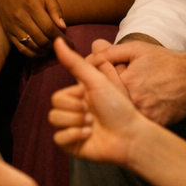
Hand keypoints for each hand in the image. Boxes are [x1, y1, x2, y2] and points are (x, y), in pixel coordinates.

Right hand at [0, 0, 66, 56]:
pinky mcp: (8, 33)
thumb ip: (55, 9)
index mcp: (33, 6)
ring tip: (53, 48)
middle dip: (55, 45)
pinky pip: (22, 49)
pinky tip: (40, 51)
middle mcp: (22, 18)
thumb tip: (63, 27)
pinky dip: (33, 54)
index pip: (49, 28)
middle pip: (42, 39)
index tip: (70, 42)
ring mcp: (13, 27)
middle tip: (62, 46)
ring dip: (45, 51)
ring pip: (32, 46)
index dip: (61, 38)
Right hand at [48, 37, 147, 166]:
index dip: (73, 97)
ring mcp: (71, 130)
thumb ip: (74, 62)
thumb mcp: (96, 80)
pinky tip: (90, 135)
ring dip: (76, 122)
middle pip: (54, 109)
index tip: (89, 99)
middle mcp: (73, 114)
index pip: (57, 96)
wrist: (131, 134)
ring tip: (93, 125)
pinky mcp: (72, 146)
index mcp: (77, 99)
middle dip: (75, 111)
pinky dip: (74, 136)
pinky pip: (59, 139)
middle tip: (93, 114)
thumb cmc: (119, 106)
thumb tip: (57, 39)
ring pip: (55, 122)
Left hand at [86, 39, 185, 125]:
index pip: (97, 84)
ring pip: (122, 114)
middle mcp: (133, 101)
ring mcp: (144, 114)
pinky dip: (135, 117)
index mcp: (125, 81)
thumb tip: (89, 57)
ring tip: (130, 98)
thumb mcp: (136, 49)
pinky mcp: (155, 124)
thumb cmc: (165, 61)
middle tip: (118, 89)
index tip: (102, 79)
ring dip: (120, 108)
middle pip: (108, 101)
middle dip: (107, 95)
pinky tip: (139, 108)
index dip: (97, 81)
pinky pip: (138, 123)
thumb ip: (110, 52)